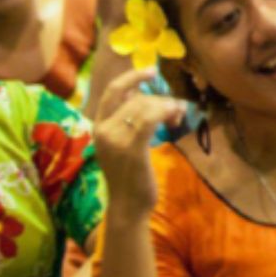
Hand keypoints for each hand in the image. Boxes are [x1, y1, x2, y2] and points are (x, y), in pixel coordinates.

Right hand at [92, 68, 190, 221]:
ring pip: (145, 107)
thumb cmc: (130, 176)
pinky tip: (176, 116)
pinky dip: (166, 112)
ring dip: (167, 107)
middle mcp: (103, 130)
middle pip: (136, 98)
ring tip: (177, 118)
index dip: (132, 78)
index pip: (111, 91)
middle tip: (176, 110)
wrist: (127, 205)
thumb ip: (129, 121)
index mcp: (98, 127)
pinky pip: (150, 119)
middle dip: (160, 100)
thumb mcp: (123, 144)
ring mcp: (115, 140)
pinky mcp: (131, 149)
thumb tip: (142, 95)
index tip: (152, 71)